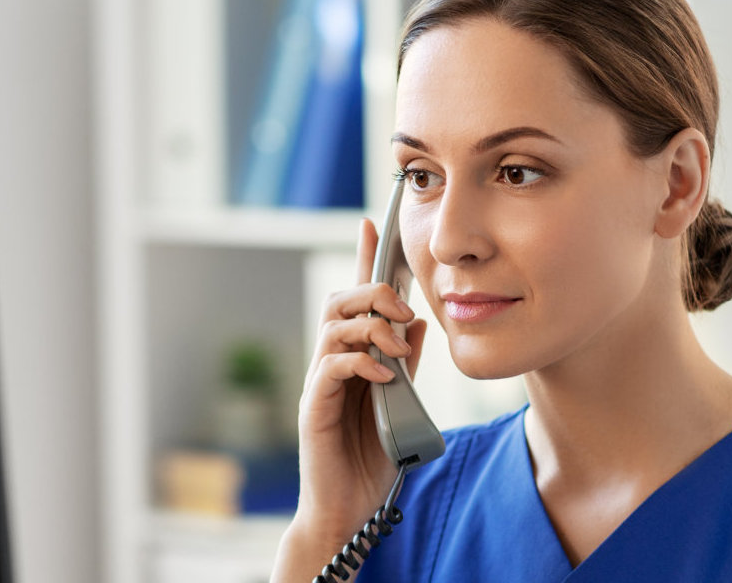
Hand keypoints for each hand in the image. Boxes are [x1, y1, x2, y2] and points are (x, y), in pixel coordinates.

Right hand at [274, 217, 430, 581]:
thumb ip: (406, 362)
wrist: (348, 508)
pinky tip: (384, 375)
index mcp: (355, 355)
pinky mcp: (314, 407)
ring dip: (369, 325)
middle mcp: (332, 361)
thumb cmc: (373, 457)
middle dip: (372, 292)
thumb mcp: (401, 402)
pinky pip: (331, 368)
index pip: (356, 297)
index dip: (364, 259)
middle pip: (340, 301)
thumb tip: (416, 322)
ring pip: (333, 326)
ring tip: (395, 345)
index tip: (372, 224)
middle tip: (403, 308)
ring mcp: (320, 382)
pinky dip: (360, 363)